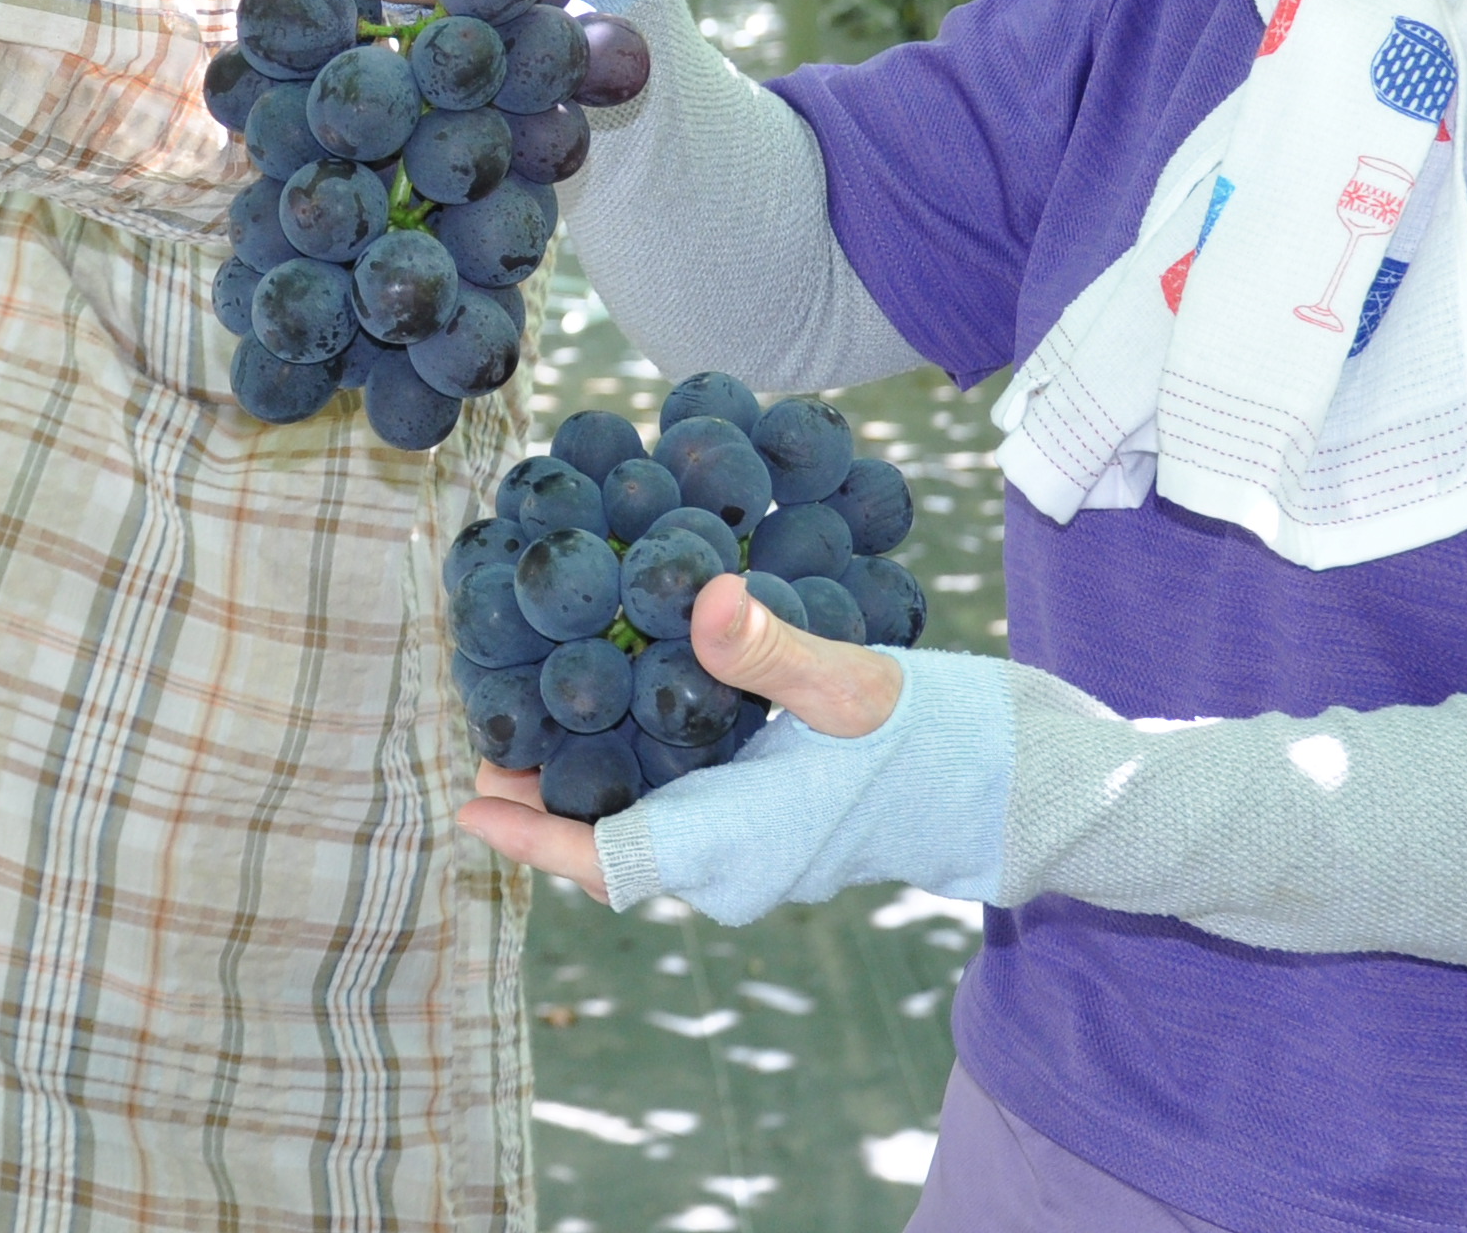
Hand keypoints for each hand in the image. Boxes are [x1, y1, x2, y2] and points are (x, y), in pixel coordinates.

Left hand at [455, 574, 907, 899]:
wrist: (998, 783)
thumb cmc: (928, 739)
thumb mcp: (848, 684)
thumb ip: (772, 650)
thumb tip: (706, 600)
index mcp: (736, 846)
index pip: (610, 862)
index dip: (532, 838)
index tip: (468, 804)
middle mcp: (727, 866)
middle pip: (602, 852)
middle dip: (537, 806)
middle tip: (482, 739)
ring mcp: (742, 855)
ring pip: (633, 834)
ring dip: (578, 790)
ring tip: (523, 723)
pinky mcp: (758, 832)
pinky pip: (669, 816)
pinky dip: (627, 775)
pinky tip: (611, 711)